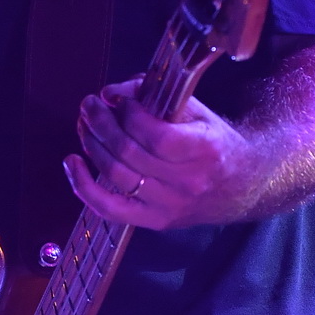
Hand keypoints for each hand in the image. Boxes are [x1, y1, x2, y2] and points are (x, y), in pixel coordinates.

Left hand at [64, 79, 261, 230]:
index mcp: (204, 149)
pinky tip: (72, 163)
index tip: (121, 100)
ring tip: (84, 125)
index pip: (156, 135)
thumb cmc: (215, 143)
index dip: (129, 114)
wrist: (242, 187)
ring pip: (116, 176)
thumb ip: (155, 96)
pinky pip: (109, 208)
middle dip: (101, 124)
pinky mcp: (154, 221)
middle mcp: (187, 182)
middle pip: (129, 153)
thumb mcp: (196, 112)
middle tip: (89, 106)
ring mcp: (169, 205)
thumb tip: (110, 93)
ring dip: (92, 146)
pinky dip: (84, 186)